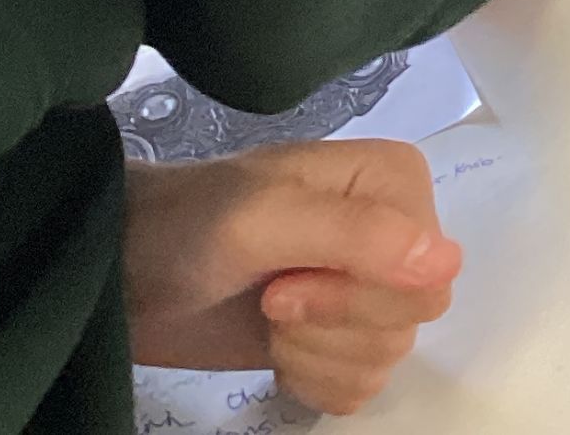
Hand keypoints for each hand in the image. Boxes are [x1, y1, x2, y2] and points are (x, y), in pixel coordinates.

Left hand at [124, 140, 462, 414]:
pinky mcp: (340, 337)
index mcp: (394, 184)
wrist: (123, 271)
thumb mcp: (265, 218)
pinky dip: (312, 379)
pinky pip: (364, 385)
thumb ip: (356, 234)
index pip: (431, 272)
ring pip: (388, 357)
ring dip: (313, 354)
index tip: (284, 282)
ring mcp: (369, 287)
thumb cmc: (185, 227)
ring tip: (266, 320)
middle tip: (271, 300)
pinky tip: (275, 350)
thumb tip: (446, 264)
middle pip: (414, 319)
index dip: (357, 294)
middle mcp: (396, 232)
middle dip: (332, 327)